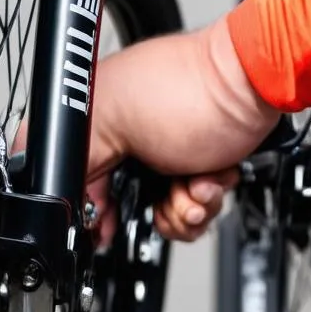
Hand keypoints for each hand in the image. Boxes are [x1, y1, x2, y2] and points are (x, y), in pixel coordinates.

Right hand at [13, 15, 278, 242]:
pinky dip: (200, 204)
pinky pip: (187, 209)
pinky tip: (205, 182)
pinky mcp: (196, 168)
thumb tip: (55, 191)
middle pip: (116, 202)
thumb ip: (74, 161)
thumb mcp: (107, 126)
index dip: (88, 209)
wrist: (254, 86)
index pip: (74, 179)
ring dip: (177, 208)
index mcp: (94, 121)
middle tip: (159, 196)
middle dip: (141, 210)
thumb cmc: (188, 88)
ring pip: (155, 211)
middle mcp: (126, 139)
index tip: (105, 224)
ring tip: (191, 186)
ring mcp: (163, 155)